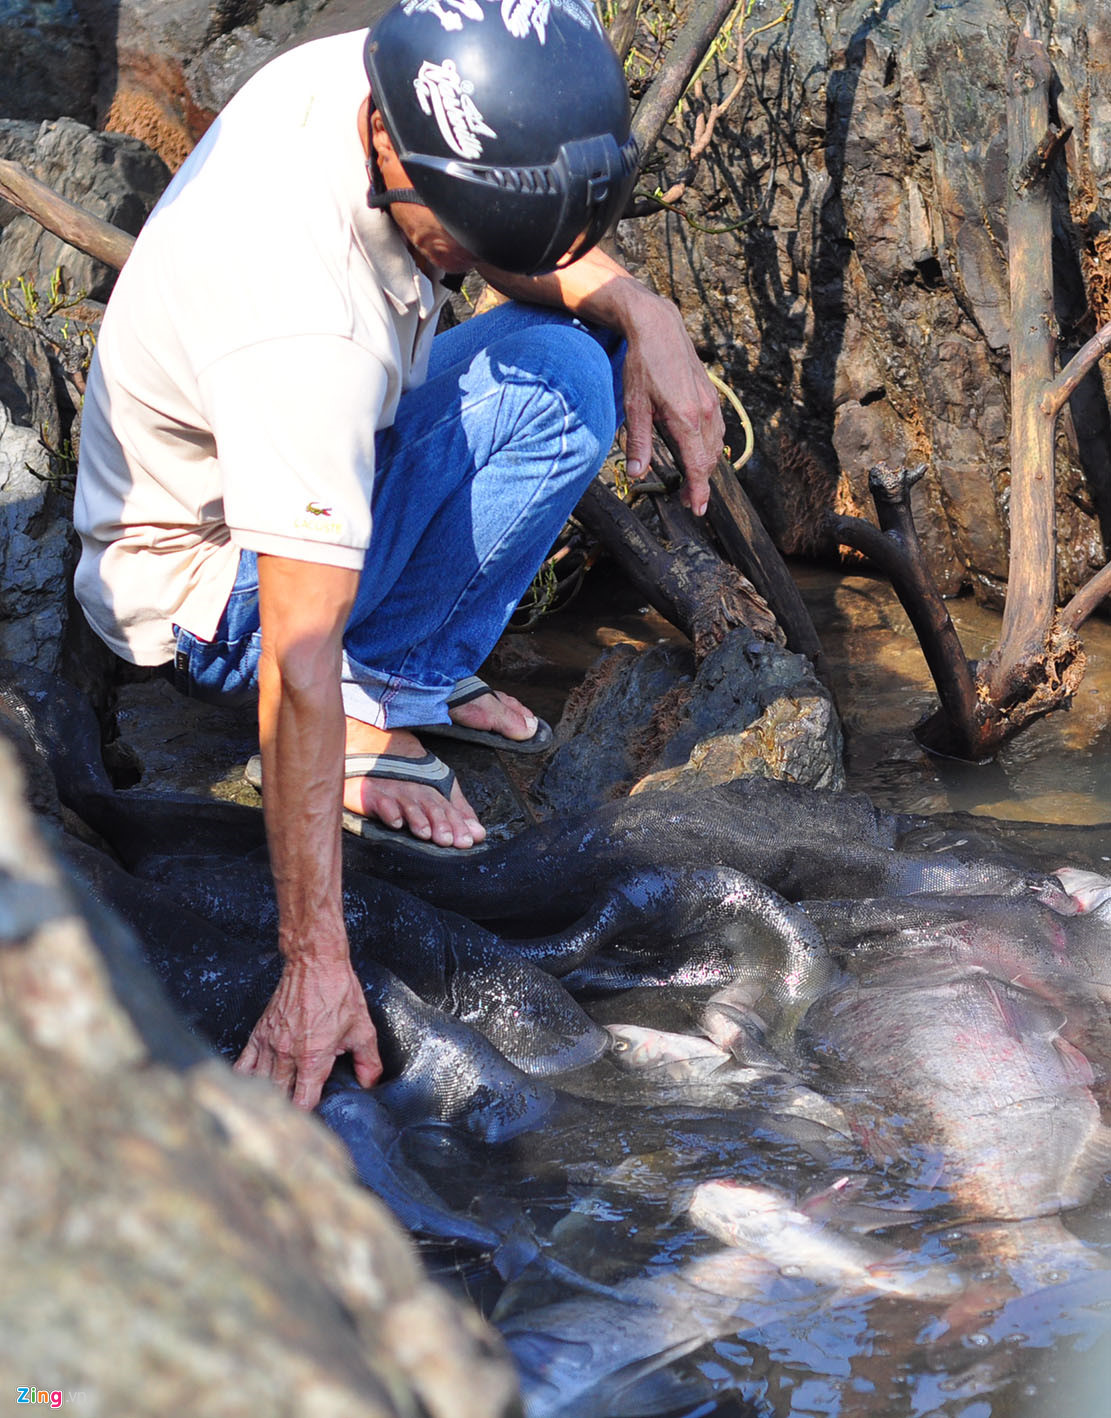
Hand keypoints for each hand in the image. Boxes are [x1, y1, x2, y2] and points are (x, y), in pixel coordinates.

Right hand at [234, 955, 381, 1108]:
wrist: (314, 963)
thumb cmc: (338, 992)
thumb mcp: (363, 1029)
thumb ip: (367, 1061)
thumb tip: (370, 1084)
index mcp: (313, 1057)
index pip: (303, 1102)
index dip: (309, 1115)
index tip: (314, 1120)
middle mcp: (287, 1054)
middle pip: (280, 1097)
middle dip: (287, 1109)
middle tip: (294, 1119)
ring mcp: (270, 1044)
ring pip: (261, 1084)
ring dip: (268, 1097)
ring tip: (273, 1109)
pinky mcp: (259, 1033)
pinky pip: (244, 1064)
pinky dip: (245, 1079)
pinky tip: (248, 1088)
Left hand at [620, 292, 724, 516]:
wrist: (659, 327)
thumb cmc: (643, 364)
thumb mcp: (634, 405)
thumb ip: (637, 442)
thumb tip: (636, 474)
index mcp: (685, 419)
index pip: (698, 466)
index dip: (699, 491)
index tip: (698, 509)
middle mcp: (704, 413)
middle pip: (710, 460)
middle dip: (700, 483)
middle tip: (686, 500)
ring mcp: (711, 403)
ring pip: (716, 445)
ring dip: (706, 465)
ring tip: (692, 479)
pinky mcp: (711, 395)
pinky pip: (717, 429)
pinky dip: (710, 446)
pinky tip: (698, 450)